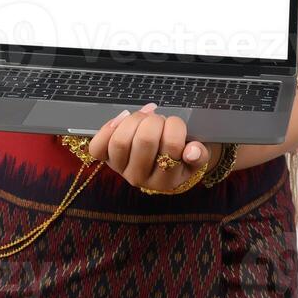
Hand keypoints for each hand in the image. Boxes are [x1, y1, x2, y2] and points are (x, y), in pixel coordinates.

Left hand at [86, 103, 217, 192]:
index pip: (171, 147)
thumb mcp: (196, 156)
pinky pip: (97, 147)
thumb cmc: (180, 155)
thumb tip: (192, 151)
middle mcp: (141, 179)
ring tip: (145, 117)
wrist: (162, 163)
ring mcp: (120, 169)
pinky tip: (123, 117)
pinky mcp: (106, 160)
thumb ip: (199, 154)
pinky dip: (108, 128)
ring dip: (134, 120)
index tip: (177, 123)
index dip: (175, 127)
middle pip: (144, 141)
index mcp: (166, 180)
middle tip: (161, 119)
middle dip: (155, 121)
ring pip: (121, 141)